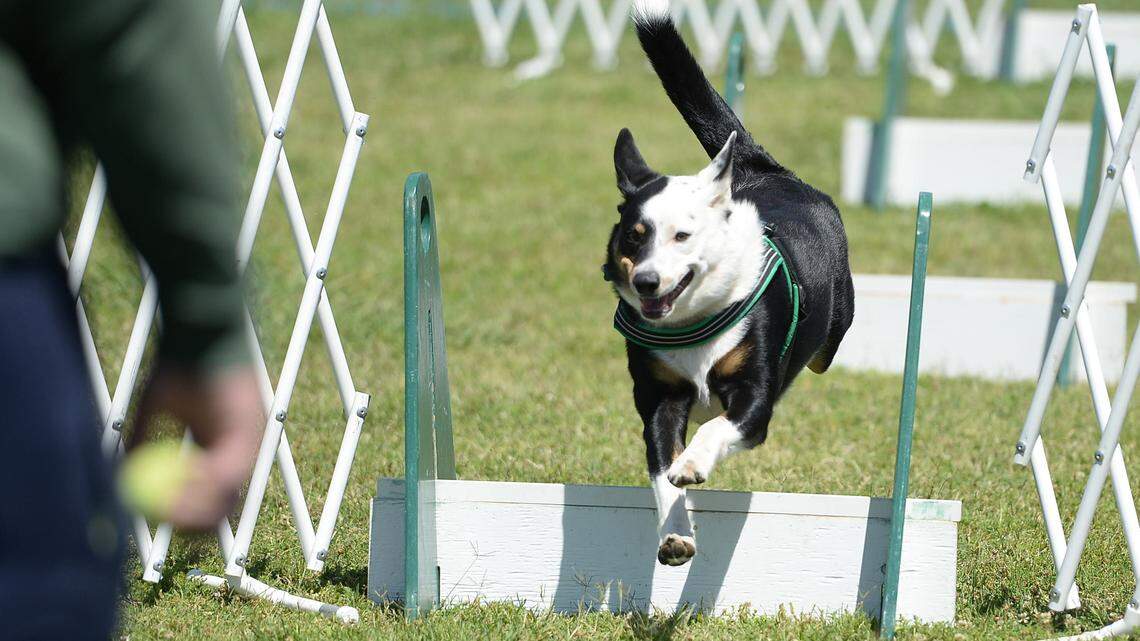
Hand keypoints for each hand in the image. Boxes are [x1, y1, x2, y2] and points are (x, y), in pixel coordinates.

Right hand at [128, 365, 261, 529]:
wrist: (202, 341)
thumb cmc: (178, 369)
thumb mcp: (153, 411)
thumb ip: (141, 444)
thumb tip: (123, 478)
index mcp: (218, 448)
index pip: (210, 497)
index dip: (188, 516)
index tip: (161, 524)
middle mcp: (239, 452)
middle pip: (224, 507)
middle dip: (194, 524)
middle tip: (165, 527)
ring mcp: (249, 447)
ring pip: (226, 496)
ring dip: (195, 509)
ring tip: (168, 509)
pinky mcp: (251, 437)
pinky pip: (225, 474)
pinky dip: (200, 487)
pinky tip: (178, 488)